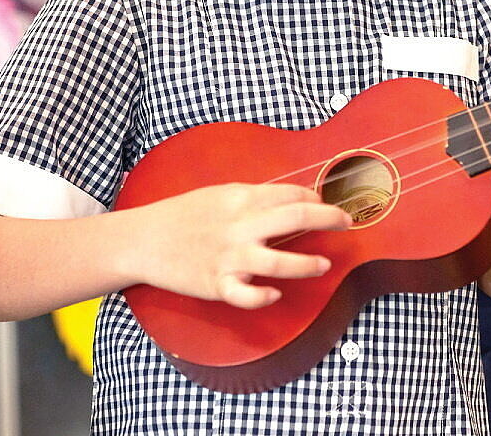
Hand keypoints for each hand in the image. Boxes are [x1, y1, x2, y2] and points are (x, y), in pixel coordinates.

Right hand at [134, 183, 351, 308]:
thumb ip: (253, 198)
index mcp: (240, 198)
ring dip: (307, 263)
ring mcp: (229, 257)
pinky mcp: (217, 284)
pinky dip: (263, 296)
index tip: (328, 204)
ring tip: (323, 264)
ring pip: (279, 262)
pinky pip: (246, 295)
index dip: (316, 198)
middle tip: (346, 223)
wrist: (144, 239)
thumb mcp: (219, 194)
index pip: (290, 194)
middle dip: (329, 219)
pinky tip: (274, 294)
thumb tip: (292, 198)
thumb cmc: (183, 215)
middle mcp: (239, 226)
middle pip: (296, 218)